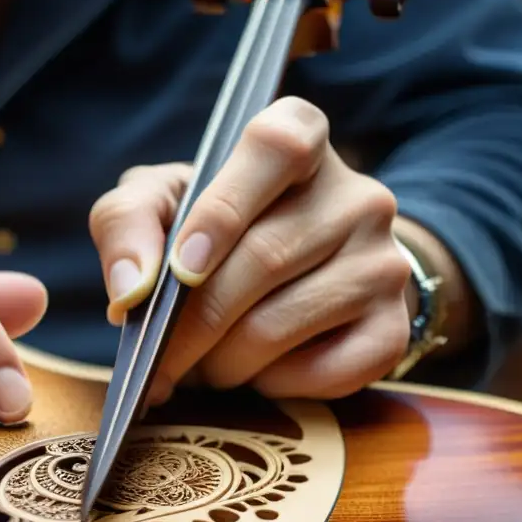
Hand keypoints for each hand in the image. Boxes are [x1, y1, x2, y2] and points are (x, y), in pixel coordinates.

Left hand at [90, 97, 411, 401]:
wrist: (301, 271)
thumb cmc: (213, 228)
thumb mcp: (160, 202)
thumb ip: (127, 223)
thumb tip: (131, 289)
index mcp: (300, 137)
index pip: (278, 146)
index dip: (224, 208)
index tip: (181, 268)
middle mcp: (358, 195)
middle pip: (265, 258)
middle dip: (194, 324)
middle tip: (159, 360)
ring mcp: (385, 261)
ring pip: (286, 322)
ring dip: (225, 361)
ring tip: (204, 364)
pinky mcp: (394, 327)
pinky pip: (326, 371)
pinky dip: (273, 384)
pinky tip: (258, 371)